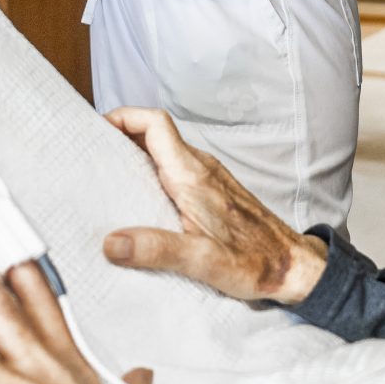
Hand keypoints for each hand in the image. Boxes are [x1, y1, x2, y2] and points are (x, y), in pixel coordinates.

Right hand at [100, 108, 329, 305]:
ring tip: (107, 178)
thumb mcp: (202, 261)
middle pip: (154, 134)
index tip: (96, 130)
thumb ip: (157, 249)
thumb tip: (112, 243)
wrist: (294, 266)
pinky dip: (153, 172)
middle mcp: (201, 169)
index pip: (154, 124)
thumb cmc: (255, 263)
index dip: (123, 117)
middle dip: (120, 137)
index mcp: (192, 176)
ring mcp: (209, 178)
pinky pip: (176, 169)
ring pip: (165, 152)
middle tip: (90, 155)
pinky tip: (142, 200)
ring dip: (136, 155)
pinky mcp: (214, 192)